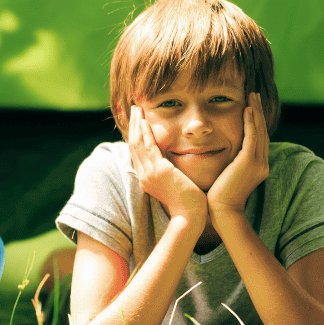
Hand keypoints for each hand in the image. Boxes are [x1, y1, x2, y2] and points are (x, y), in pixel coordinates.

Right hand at [128, 105, 206, 220]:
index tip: (138, 121)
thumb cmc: (187, 203)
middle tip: (134, 109)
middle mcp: (143, 175)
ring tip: (137, 109)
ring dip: (137, 124)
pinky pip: (148, 147)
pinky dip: (145, 133)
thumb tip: (171, 163)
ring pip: (137, 144)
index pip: (136, 153)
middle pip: (133, 145)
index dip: (136, 135)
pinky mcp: (159, 171)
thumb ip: (169, 172)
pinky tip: (145, 121)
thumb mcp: (173, 184)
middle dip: (133, 125)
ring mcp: (149, 173)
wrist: (190, 215)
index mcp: (145, 178)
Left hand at [207, 92, 269, 216]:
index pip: (259, 138)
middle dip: (258, 112)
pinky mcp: (249, 163)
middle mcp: (262, 163)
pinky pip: (252, 137)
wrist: (222, 211)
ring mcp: (257, 163)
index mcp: (258, 166)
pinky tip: (248, 110)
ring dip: (256, 112)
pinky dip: (251, 122)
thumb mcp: (228, 175)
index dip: (257, 121)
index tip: (252, 105)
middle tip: (254, 94)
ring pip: (259, 131)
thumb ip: (231, 163)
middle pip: (262, 131)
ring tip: (252, 96)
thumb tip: (225, 153)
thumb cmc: (219, 196)